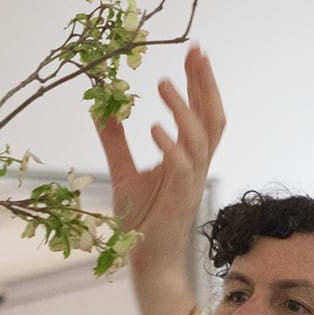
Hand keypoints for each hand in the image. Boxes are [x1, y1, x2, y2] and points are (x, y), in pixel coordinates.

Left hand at [95, 46, 224, 280]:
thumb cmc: (142, 219)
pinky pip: (181, 169)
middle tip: (194, 53)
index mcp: (188, 158)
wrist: (148, 261)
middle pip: (212, 117)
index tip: (194, 53)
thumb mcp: (124, 172)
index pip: (202, 113)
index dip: (201, 83)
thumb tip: (100, 109)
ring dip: (183, 110)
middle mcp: (196, 167)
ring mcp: (191, 184)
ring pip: (200, 140)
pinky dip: (170, 147)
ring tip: (163, 84)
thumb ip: (115, 141)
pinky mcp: (179, 202)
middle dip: (205, 84)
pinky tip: (154, 129)